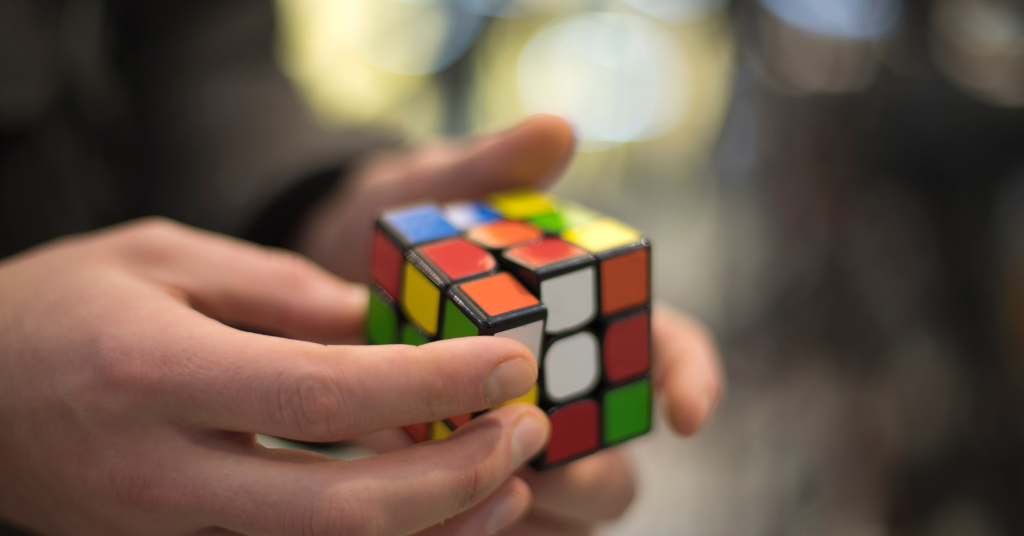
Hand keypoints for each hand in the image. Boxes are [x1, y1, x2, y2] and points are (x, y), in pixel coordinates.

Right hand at [0, 219, 549, 535]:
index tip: (508, 362)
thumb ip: (278, 291)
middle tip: (528, 427)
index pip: (326, 392)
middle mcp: (164, 471)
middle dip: (458, 477)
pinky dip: (381, 533)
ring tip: (511, 477)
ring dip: (436, 524)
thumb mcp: (161, 258)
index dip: (432, 384)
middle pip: (341, 508)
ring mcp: (167, 529)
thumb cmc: (57, 308)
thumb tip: (383, 324)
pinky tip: (438, 503)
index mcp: (156, 372)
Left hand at [291, 115, 723, 533]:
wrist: (315, 267)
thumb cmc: (395, 222)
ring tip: (475, 487)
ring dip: (535, 503)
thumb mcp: (428, 191)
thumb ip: (487, 169)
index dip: (689, 380)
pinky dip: (476, 518)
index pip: (667, 348)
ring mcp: (517, 436)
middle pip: (619, 449)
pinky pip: (497, 518)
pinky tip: (435, 505)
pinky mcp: (465, 474)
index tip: (684, 415)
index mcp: (584, 311)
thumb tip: (555, 126)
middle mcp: (564, 383)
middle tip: (547, 465)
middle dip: (595, 467)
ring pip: (565, 500)